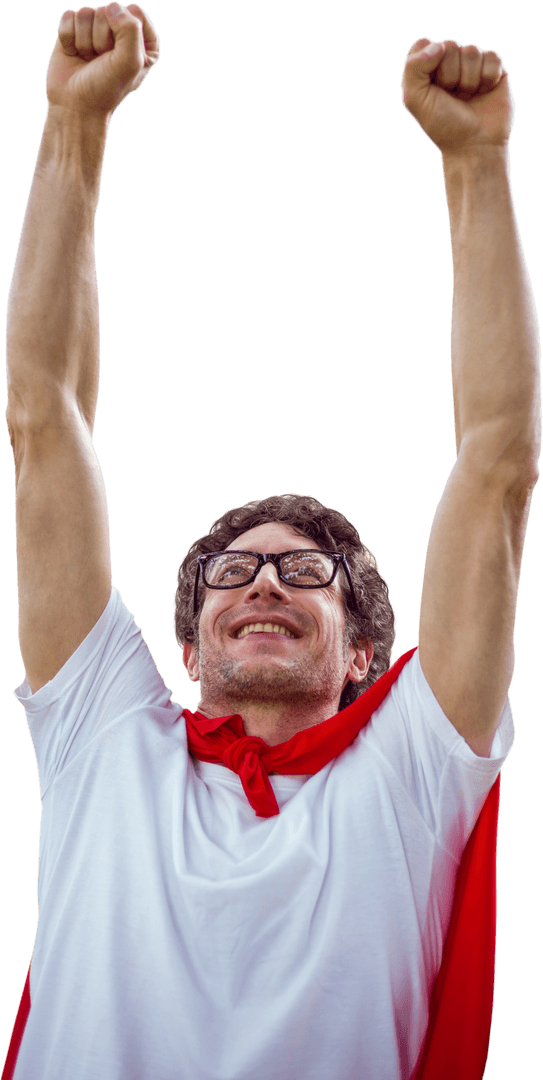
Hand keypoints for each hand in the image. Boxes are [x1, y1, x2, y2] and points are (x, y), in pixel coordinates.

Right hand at [45, 3, 159, 117]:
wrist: (76, 107)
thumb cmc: (106, 88)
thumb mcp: (129, 62)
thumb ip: (130, 29)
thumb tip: (111, 7)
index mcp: (144, 41)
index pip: (133, 12)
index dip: (123, 33)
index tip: (119, 58)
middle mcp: (121, 32)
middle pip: (108, 10)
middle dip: (101, 39)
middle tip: (100, 62)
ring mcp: (96, 29)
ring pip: (86, 13)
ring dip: (84, 41)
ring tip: (88, 60)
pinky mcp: (74, 29)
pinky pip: (68, 16)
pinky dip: (68, 38)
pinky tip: (74, 54)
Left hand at [400, 37, 514, 155]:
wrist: (474, 146)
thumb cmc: (443, 125)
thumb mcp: (415, 99)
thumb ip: (413, 67)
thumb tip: (440, 45)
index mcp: (427, 68)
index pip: (423, 43)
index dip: (427, 63)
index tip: (431, 87)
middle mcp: (449, 62)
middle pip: (449, 45)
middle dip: (449, 75)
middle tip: (452, 97)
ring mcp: (472, 64)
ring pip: (471, 50)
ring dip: (469, 80)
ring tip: (468, 97)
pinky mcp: (494, 68)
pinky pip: (492, 57)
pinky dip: (487, 78)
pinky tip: (484, 92)